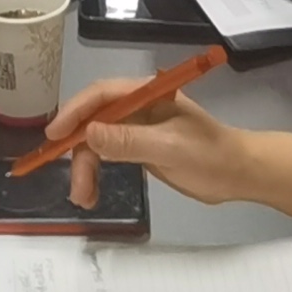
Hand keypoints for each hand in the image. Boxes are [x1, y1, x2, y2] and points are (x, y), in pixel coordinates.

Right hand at [61, 85, 246, 212]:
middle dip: (80, 152)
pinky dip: (97, 172)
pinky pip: (109, 154)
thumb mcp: (168, 148)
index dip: (75, 111)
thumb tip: (89, 133)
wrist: (237, 173)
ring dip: (87, 167)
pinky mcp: (140, 147)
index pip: (102, 95)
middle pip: (95, 121)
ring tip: (84, 198)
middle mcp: (139, 106)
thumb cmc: (209, 154)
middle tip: (76, 186)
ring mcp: (138, 126)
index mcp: (147, 93)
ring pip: (98, 141)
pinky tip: (93, 192)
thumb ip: (128, 140)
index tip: (54, 135)